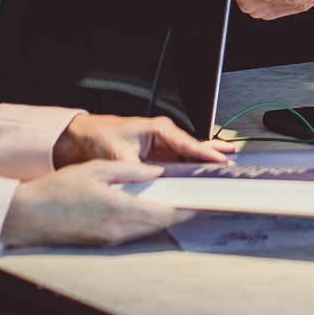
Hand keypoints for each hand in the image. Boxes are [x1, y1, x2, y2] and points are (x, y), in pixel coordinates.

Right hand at [0, 159, 192, 247]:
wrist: (27, 216)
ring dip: (161, 218)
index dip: (187, 208)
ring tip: (171, 200)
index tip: (201, 199)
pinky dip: (144, 222)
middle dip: (178, 212)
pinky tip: (144, 207)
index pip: (166, 213)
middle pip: (161, 224)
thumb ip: (131, 171)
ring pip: (148, 230)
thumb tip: (156, 172)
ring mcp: (110, 240)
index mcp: (120, 210)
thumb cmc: (56, 191)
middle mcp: (118, 230)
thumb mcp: (97, 169)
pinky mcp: (103, 243)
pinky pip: (132, 233)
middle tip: (190, 197)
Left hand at [53, 113, 230, 167]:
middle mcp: (164, 138)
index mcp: (158, 129)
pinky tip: (204, 178)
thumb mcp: (117, 154)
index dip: (204, 153)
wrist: (82, 137)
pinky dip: (191, 172)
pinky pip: (179, 167)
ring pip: (189, 158)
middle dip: (212, 157)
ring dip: (205, 165)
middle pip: (193, 150)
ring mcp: (162, 149)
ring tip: (225, 170)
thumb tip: (147, 185)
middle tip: (231, 166)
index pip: (187, 143)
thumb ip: (134, 170)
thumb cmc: (99, 136)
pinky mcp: (157, 160)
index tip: (219, 160)